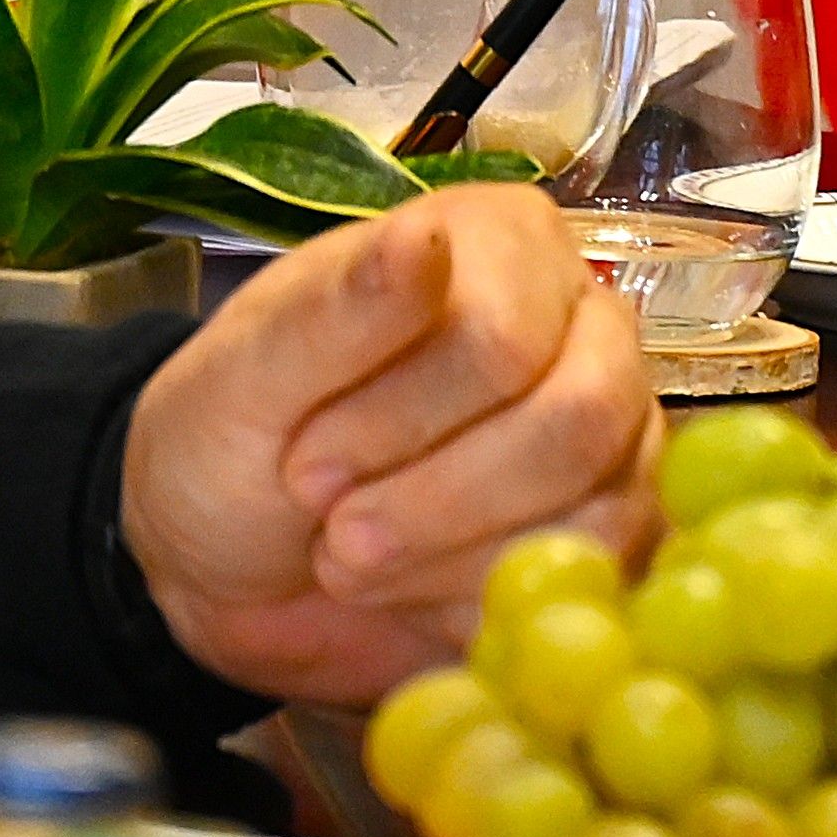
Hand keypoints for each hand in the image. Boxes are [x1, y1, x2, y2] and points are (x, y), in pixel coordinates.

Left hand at [120, 181, 659, 701]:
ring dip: (449, 555)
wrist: (222, 567)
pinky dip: (481, 597)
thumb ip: (337, 312)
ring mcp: (614, 421)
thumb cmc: (231, 445)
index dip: (403, 419)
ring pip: (598, 500)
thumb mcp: (243, 381)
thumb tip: (423, 239)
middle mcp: (580, 318)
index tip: (304, 462)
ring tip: (353, 559)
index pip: (504, 335)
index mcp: (500, 244)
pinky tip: (412, 584)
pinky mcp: (614, 518)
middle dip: (436, 500)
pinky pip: (600, 570)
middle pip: (577, 415)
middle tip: (335, 533)